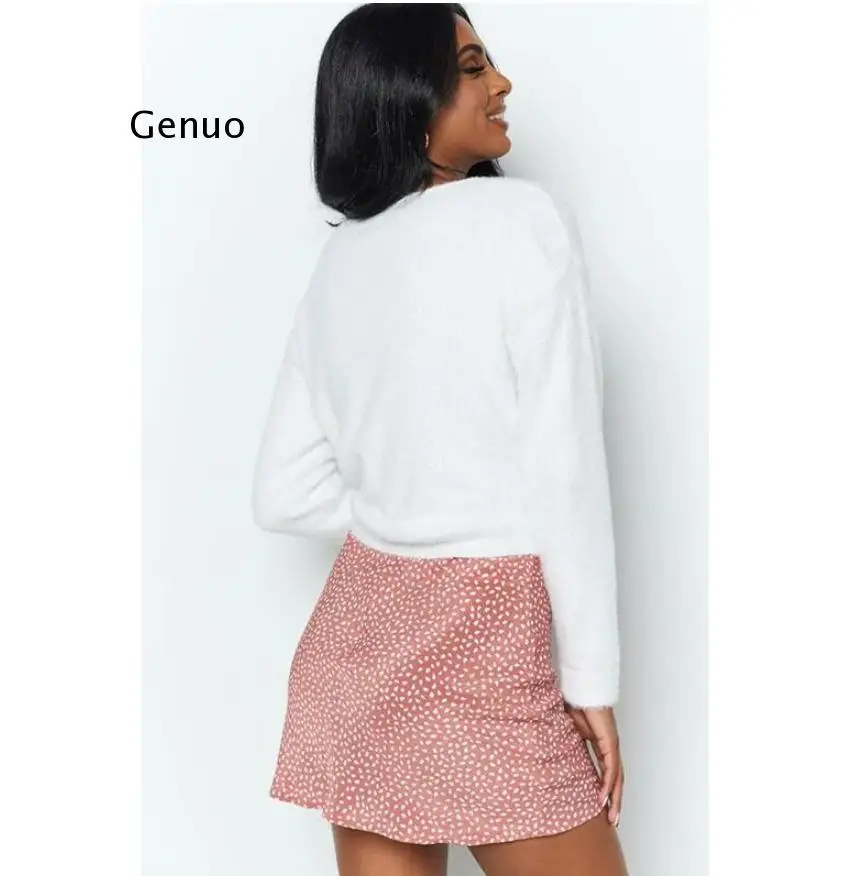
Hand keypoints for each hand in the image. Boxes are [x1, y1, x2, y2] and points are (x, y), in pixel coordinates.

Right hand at [564, 702, 623, 827]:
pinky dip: (608, 783)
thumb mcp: (570, 730)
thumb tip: (558, 752)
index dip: (606, 788)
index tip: (602, 804)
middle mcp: (610, 745)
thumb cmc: (575, 702)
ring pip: (617, 777)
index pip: (607, 770)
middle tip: (612, 818)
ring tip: (611, 815)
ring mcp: (611, 744)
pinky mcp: (610, 741)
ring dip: (615, 797)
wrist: (581, 687)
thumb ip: (568, 742)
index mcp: (601, 743)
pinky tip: (604, 795)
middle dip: (615, 800)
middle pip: (616, 778)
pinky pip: (610, 767)